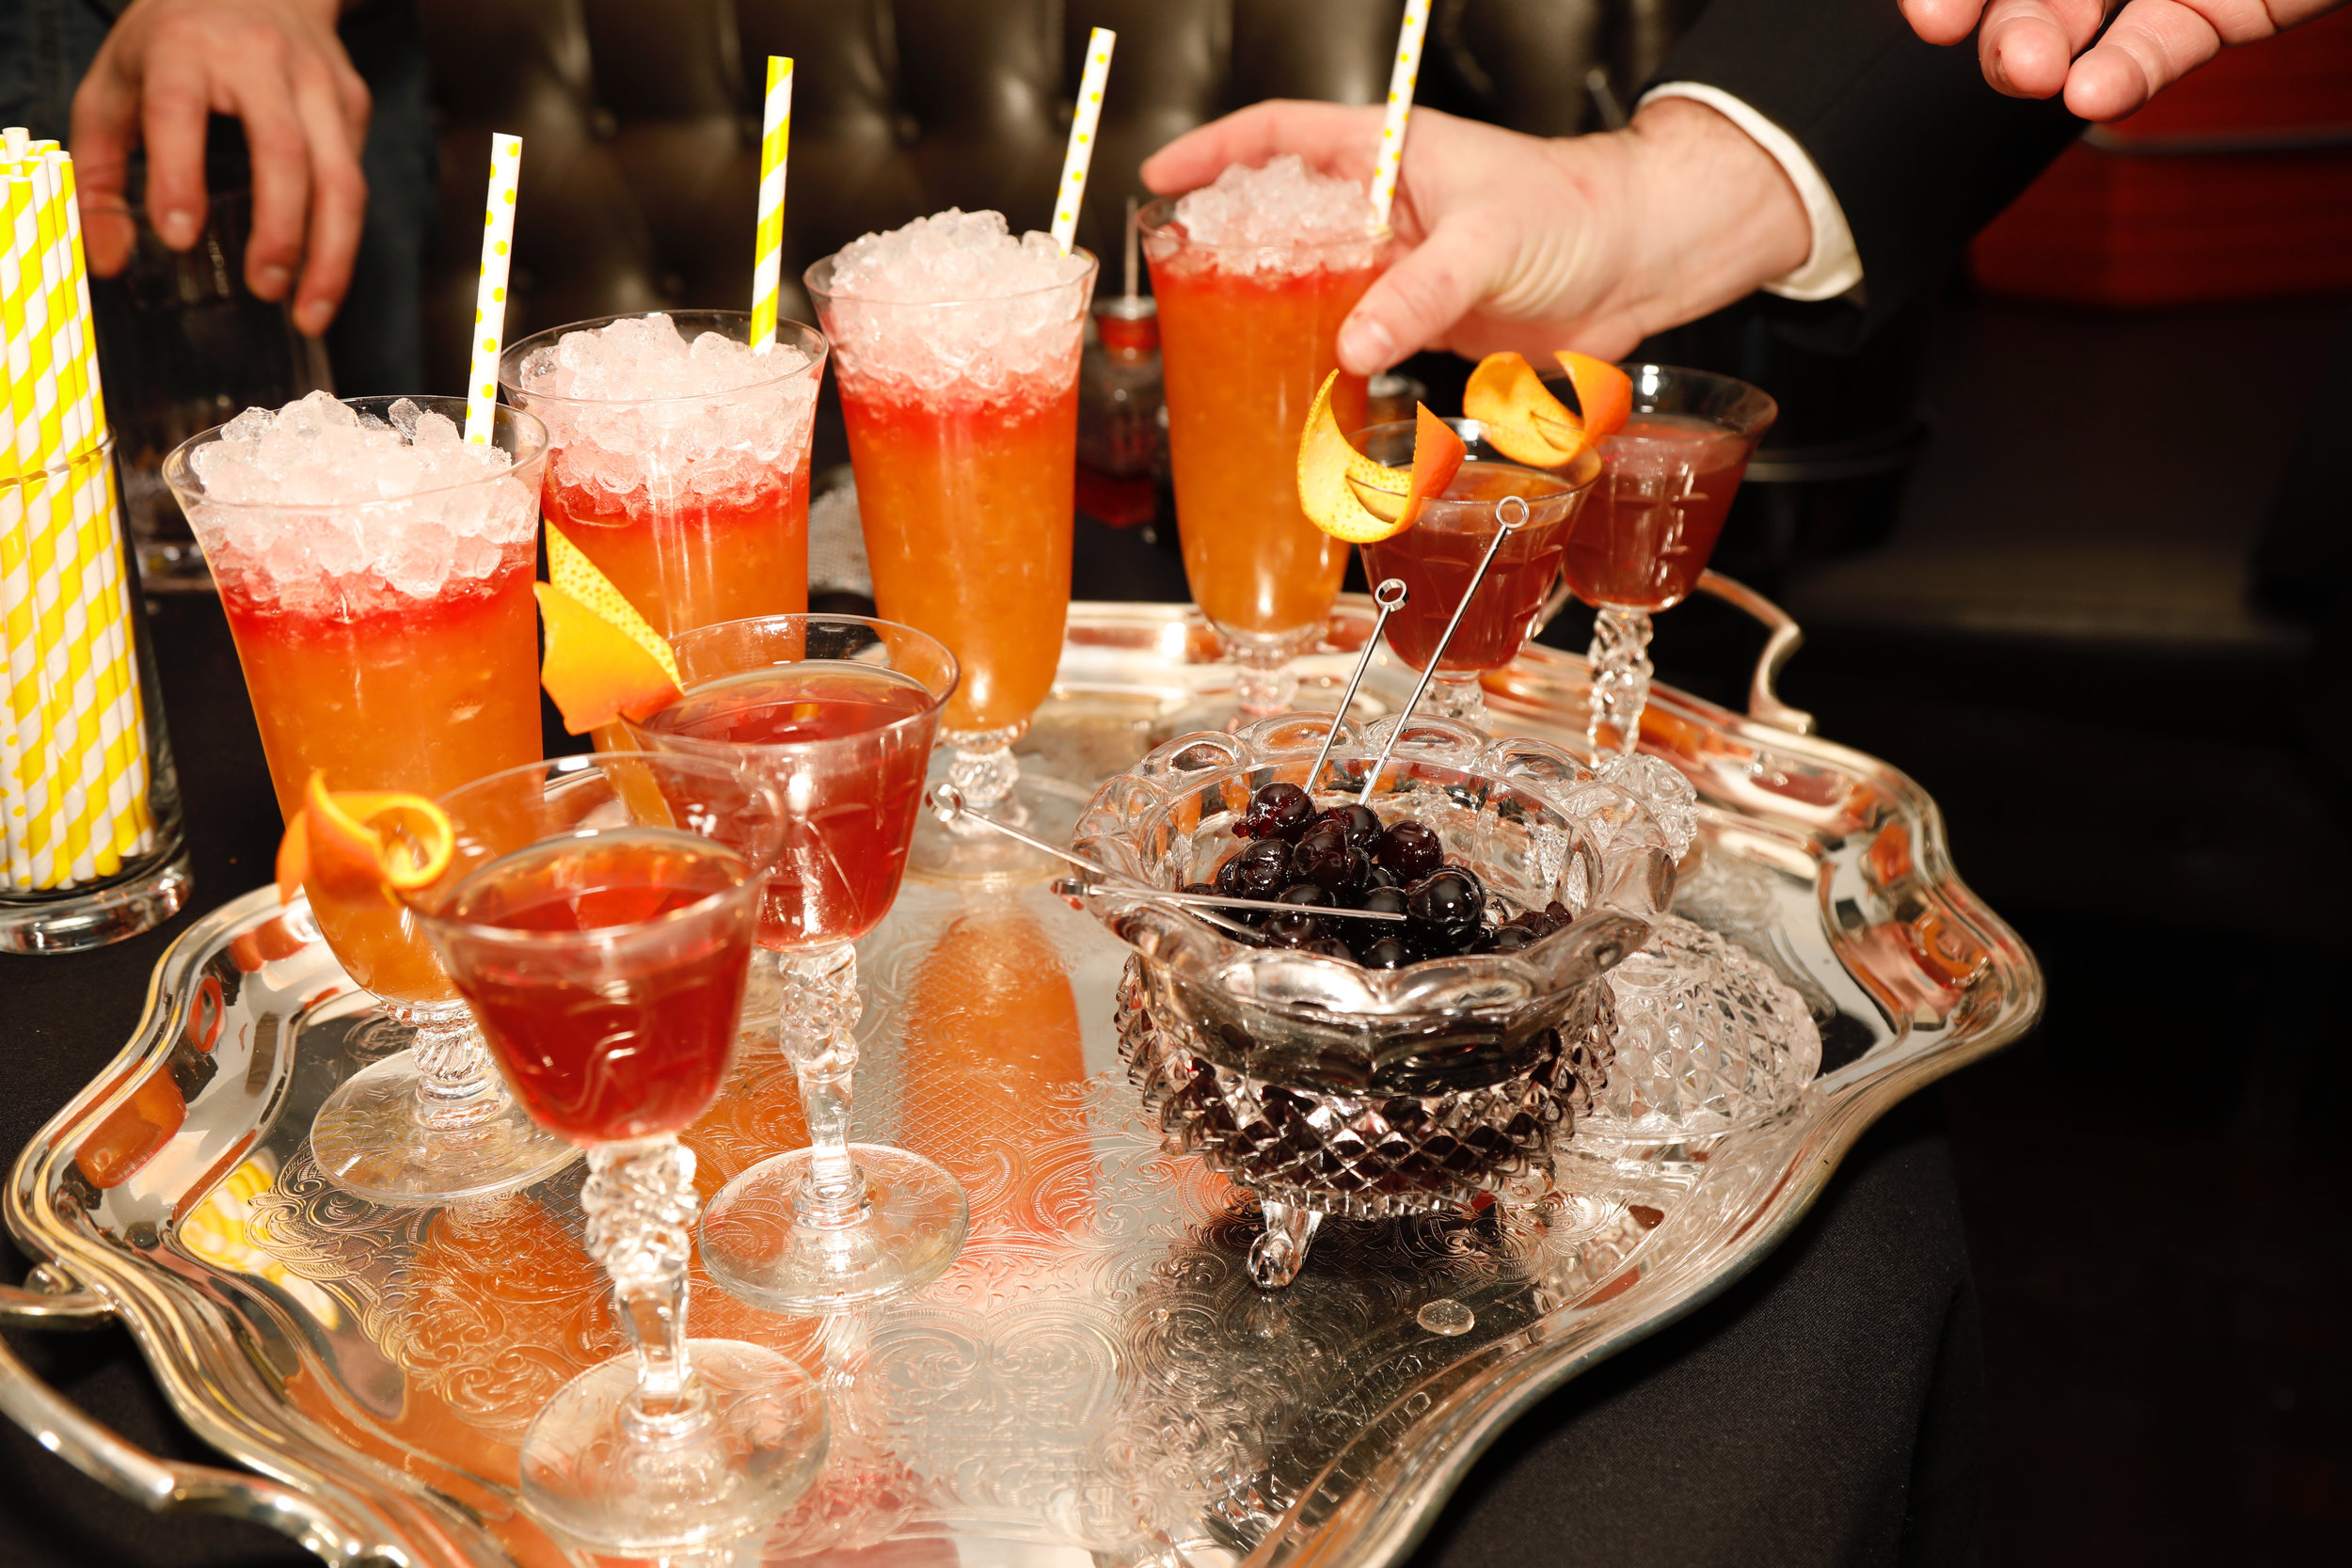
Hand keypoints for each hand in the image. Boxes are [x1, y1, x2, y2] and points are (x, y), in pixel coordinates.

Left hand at [71, 0, 369, 335]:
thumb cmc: (176, 44)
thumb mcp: (116, 87)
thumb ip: (98, 171)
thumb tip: (110, 260)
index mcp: (185, 46)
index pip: (180, 110)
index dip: (178, 174)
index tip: (178, 236)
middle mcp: (260, 59)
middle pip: (284, 152)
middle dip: (279, 231)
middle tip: (263, 290)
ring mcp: (318, 81)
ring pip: (342, 177)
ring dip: (332, 254)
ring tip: (310, 313)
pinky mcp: (354, 102)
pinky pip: (355, 177)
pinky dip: (342, 236)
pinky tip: (322, 275)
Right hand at [1141, 99, 1811, 374]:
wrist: (1644, 261)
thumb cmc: (1579, 211)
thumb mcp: (1489, 243)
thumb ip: (1418, 293)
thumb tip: (1352, 345)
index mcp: (1390, 153)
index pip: (1280, 134)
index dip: (1216, 151)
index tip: (1162, 175)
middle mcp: (1388, 206)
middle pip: (1283, 215)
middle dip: (1229, 242)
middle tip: (1180, 278)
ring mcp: (1403, 264)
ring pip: (1314, 283)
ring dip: (1275, 312)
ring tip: (1224, 343)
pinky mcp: (1425, 317)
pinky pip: (1359, 336)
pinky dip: (1327, 361)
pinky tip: (1302, 387)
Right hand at [1900, 0, 2349, 121]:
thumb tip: (2101, 31)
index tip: (1927, 13)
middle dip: (1996, 9)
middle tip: (1981, 40)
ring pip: (2075, 16)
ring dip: (2036, 50)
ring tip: (2030, 74)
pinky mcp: (2226, 9)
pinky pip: (2159, 46)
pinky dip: (2121, 76)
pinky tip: (2090, 93)